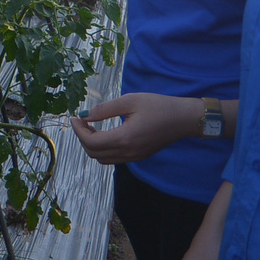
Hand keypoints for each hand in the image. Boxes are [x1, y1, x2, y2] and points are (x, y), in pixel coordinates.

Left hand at [71, 92, 203, 164]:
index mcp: (125, 139)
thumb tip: (85, 115)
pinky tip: (104, 134)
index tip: (75, 117)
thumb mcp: (130, 100)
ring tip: (91, 127)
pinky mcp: (139, 157)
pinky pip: (114, 158)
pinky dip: (103, 149)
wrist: (185, 119)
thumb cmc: (159, 106)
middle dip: (82, 138)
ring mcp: (134, 158)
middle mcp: (128, 153)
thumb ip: (105, 109)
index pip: (91, 142)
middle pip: (94, 154)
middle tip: (81, 121)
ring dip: (92, 145)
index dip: (78, 131)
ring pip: (103, 159)